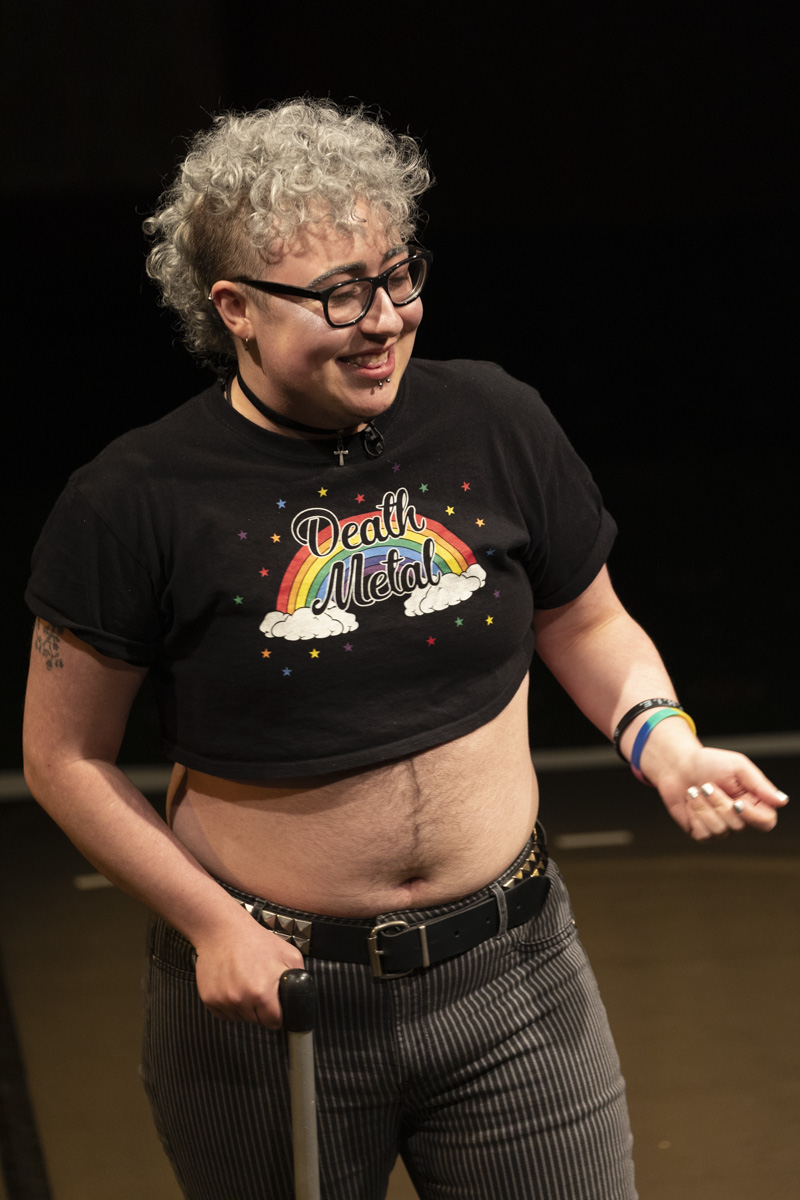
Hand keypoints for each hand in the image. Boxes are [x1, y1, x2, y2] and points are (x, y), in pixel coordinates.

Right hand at [192, 912, 304, 1027]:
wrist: (222, 930)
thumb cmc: (256, 941)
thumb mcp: (288, 954)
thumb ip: (299, 978)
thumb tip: (302, 998)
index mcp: (262, 992)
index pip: (274, 1022)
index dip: (278, 1014)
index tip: (276, 1005)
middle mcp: (240, 1000)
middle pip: (256, 1021)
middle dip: (261, 1009)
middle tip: (259, 986)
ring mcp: (222, 1000)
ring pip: (239, 1018)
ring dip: (244, 1007)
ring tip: (245, 982)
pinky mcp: (208, 999)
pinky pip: (224, 1013)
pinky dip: (229, 1004)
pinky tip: (232, 984)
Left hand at [654, 746, 788, 840]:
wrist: (678, 765)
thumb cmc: (709, 763)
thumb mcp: (738, 766)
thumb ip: (760, 784)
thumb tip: (783, 801)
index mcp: (753, 802)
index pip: (766, 822)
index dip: (753, 816)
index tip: (737, 802)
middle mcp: (739, 818)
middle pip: (738, 825)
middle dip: (718, 803)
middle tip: (706, 785)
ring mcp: (721, 827)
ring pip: (719, 830)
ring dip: (703, 807)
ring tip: (695, 790)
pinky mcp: (702, 832)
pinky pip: (703, 833)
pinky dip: (693, 814)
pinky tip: (690, 800)